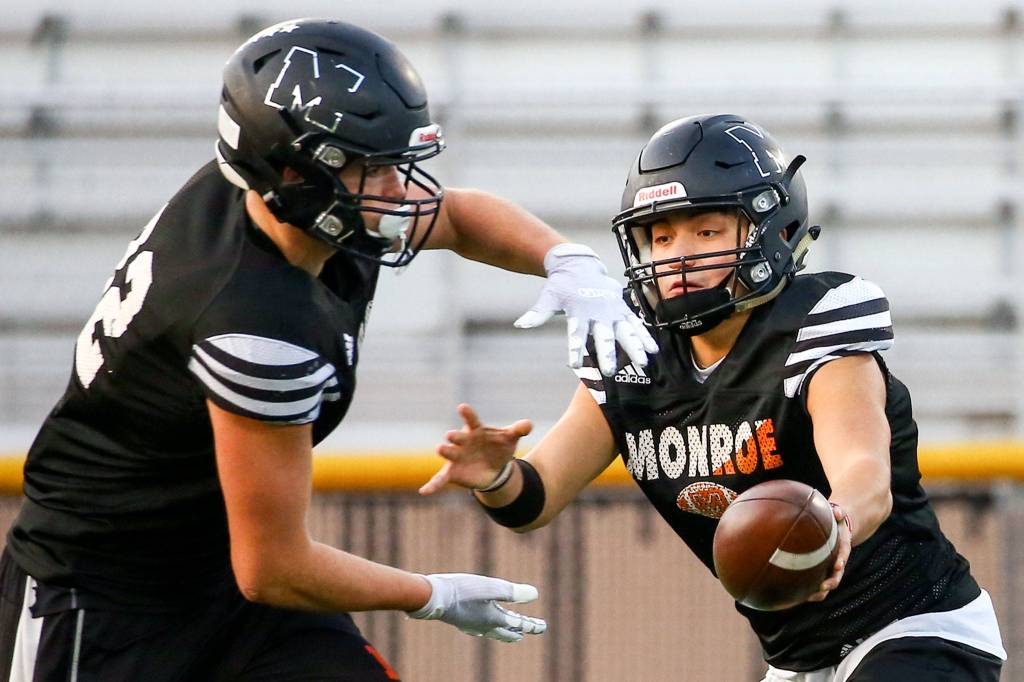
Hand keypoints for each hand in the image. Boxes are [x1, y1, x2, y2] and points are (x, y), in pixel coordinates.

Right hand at [407, 573, 546, 642]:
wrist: (434, 597)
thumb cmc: (464, 590)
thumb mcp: (492, 587)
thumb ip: (513, 592)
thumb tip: (535, 595)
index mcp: (494, 618)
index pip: (518, 624)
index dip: (532, 625)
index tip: (543, 627)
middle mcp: (484, 625)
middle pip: (505, 632)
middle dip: (517, 632)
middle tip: (525, 633)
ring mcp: (471, 624)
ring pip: (492, 631)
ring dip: (503, 632)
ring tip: (507, 633)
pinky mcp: (460, 619)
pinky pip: (479, 628)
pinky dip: (487, 628)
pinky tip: (480, 627)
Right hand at [419, 404, 530, 494]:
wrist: (493, 467)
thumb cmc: (498, 446)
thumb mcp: (510, 438)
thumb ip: (518, 430)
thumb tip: (528, 424)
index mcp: (476, 430)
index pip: (472, 420)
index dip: (467, 414)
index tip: (462, 407)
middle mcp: (463, 441)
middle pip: (457, 437)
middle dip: (454, 436)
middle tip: (451, 435)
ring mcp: (456, 456)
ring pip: (448, 453)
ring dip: (444, 451)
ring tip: (440, 448)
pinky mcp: (452, 472)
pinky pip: (440, 479)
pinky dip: (432, 485)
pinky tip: (424, 491)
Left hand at [514, 243, 657, 376]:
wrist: (580, 265)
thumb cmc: (562, 285)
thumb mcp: (549, 297)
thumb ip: (538, 313)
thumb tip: (520, 324)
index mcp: (579, 310)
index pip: (576, 333)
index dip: (575, 348)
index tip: (574, 365)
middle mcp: (598, 311)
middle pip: (603, 335)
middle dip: (607, 353)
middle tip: (610, 371)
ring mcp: (613, 310)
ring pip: (625, 330)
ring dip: (635, 346)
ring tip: (643, 362)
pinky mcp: (622, 308)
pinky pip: (635, 323)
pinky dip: (644, 336)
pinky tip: (653, 350)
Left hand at [806, 503, 852, 601]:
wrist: (837, 532)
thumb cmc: (834, 523)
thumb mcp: (838, 516)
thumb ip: (838, 513)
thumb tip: (837, 510)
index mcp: (842, 549)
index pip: (843, 556)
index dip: (841, 561)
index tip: (838, 564)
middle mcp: (837, 562)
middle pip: (836, 576)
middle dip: (830, 582)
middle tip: (821, 586)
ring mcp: (829, 570)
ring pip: (826, 585)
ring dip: (819, 592)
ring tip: (807, 596)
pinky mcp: (821, 573)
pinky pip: (816, 585)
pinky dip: (809, 591)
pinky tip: (796, 595)